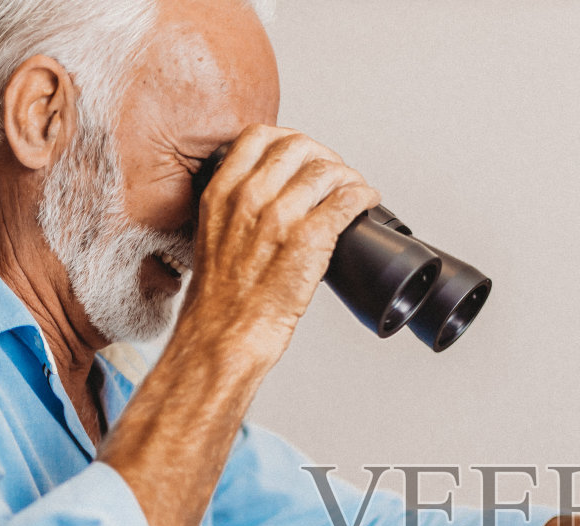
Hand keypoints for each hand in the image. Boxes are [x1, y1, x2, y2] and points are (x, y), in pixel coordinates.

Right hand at [178, 125, 380, 371]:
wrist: (223, 334)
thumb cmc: (220, 299)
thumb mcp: (212, 236)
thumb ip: (236, 210)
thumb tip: (268, 197)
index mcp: (222, 193)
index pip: (259, 137)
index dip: (288, 139)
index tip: (302, 154)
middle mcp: (250, 197)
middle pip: (299, 147)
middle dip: (323, 155)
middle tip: (334, 173)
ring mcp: (280, 216)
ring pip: (327, 170)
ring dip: (348, 176)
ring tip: (355, 189)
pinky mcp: (309, 239)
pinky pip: (347, 200)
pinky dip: (363, 196)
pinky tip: (366, 201)